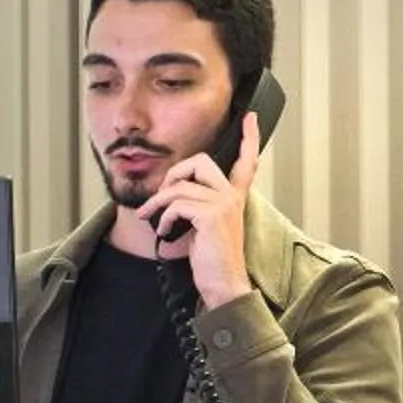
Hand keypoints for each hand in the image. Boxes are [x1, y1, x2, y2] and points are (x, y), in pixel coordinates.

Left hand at [135, 111, 259, 309]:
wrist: (224, 285)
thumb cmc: (212, 261)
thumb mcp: (204, 227)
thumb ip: (195, 207)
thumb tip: (168, 196)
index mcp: (234, 198)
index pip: (246, 162)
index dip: (249, 138)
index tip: (250, 117)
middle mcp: (232, 197)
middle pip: (200, 161)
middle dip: (174, 174)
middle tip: (163, 193)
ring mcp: (223, 204)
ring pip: (179, 187)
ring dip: (158, 203)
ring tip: (152, 218)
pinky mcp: (211, 216)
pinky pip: (176, 204)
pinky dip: (163, 217)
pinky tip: (164, 231)